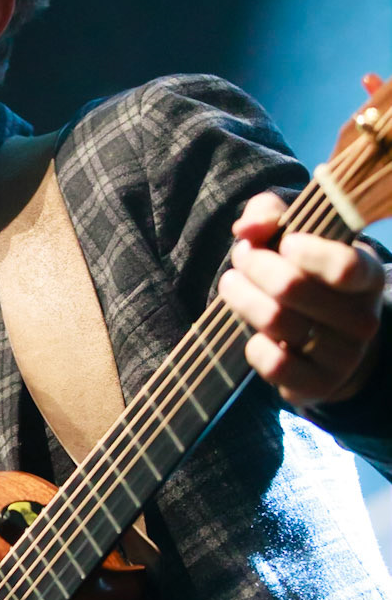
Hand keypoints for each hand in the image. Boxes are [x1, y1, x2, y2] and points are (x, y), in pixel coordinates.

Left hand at [220, 192, 385, 406]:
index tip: (284, 241)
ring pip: (276, 322)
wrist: (324, 343)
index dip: (305, 250)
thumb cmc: (304, 275)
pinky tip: (255, 334)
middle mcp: (363, 318)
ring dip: (243, 298)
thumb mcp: (293, 234)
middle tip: (242, 257)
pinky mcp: (320, 385)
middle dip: (253, 265)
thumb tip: (247, 228)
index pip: (344, 266)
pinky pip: (274, 364)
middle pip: (290, 287)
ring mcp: (344, 356)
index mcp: (367, 276)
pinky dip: (253, 345)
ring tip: (233, 285)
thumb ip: (269, 214)